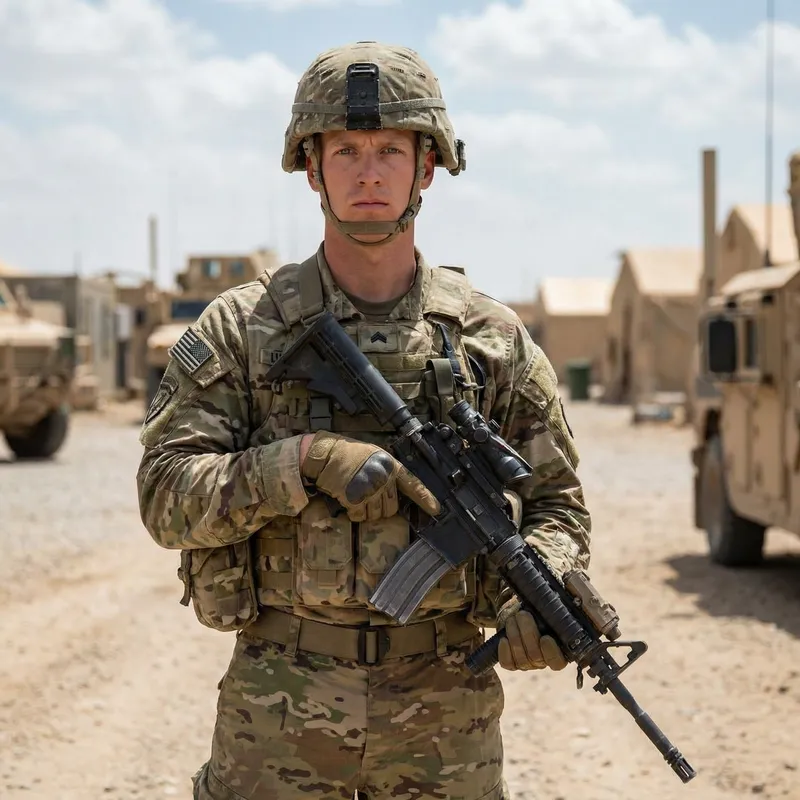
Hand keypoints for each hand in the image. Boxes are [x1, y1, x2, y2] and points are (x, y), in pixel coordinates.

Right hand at [299, 431, 439, 521]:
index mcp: (390, 466)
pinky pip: (359, 516)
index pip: (413, 484)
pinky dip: (354, 513)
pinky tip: (348, 500)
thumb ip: (387, 470)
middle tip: (369, 496)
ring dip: (367, 511)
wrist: (326, 455)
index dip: (426, 498)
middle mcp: (382, 479)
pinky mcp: (354, 500)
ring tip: (357, 495)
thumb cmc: (348, 453)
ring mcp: (369, 490)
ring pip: (376, 515)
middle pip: (392, 507)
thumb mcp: (374, 455)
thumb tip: (396, 489)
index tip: (436, 509)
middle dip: (382, 507)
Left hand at [496, 601, 566, 671]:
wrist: (522, 612)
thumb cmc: (540, 609)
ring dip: (515, 635)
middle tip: (522, 614)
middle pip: (535, 656)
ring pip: (521, 658)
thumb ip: (559, 611)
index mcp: (559, 651)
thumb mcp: (551, 608)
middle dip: (527, 633)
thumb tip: (565, 605)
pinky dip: (505, 651)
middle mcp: (544, 661)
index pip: (557, 662)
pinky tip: (504, 639)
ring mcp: (528, 663)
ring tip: (512, 618)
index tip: (545, 637)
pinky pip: (508, 663)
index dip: (551, 653)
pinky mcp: (512, 662)